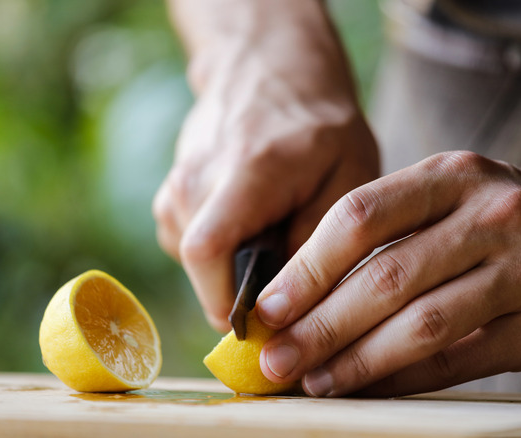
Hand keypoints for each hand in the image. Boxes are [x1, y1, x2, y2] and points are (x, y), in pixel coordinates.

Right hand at [153, 63, 377, 330]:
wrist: (270, 71)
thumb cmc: (320, 126)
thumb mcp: (349, 175)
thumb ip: (321, 239)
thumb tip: (290, 306)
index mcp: (245, 173)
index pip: (207, 252)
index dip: (229, 303)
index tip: (268, 324)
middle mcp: (195, 179)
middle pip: (201, 269)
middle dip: (242, 292)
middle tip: (288, 281)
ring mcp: (176, 185)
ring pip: (195, 264)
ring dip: (235, 269)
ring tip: (274, 236)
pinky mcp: (171, 195)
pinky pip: (191, 247)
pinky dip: (223, 252)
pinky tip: (252, 225)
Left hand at [254, 147, 520, 396]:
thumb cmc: (516, 220)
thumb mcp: (459, 197)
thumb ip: (392, 235)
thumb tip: (306, 296)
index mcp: (454, 175)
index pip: (360, 215)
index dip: (306, 267)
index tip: (266, 307)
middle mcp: (491, 214)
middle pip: (385, 275)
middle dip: (320, 324)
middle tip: (275, 357)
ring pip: (421, 323)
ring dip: (356, 359)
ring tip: (313, 380)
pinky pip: (459, 359)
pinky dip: (405, 379)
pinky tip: (369, 388)